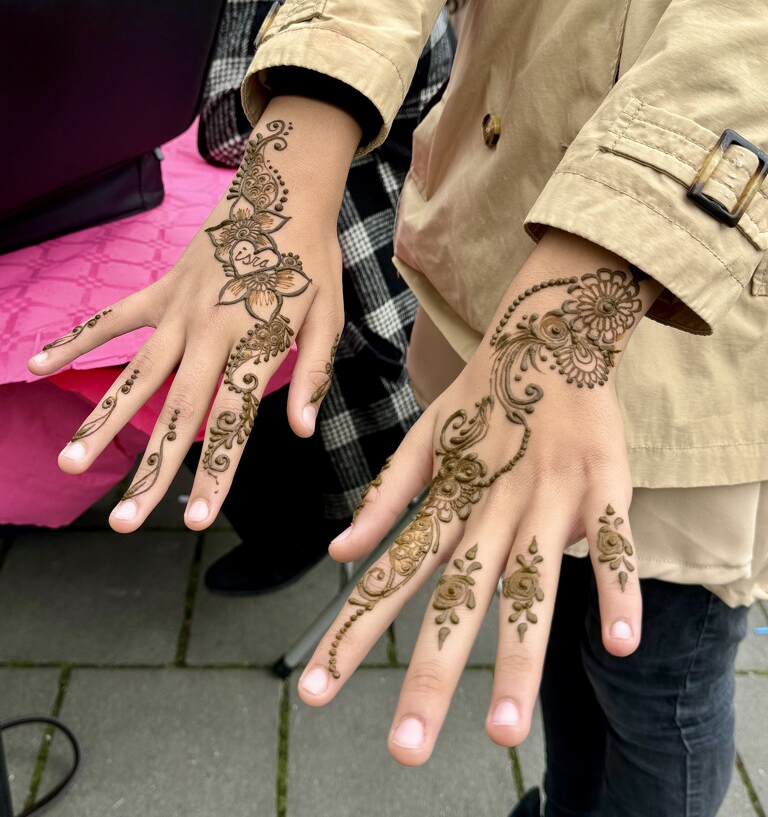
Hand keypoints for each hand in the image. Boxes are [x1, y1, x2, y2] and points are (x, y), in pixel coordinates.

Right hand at [28, 98, 359, 532]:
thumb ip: (315, 374)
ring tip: (71, 463)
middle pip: (177, 411)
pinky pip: (114, 318)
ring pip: (135, 375)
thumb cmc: (310, 259)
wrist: (284, 190)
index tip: (194, 519)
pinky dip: (76, 339)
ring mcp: (179, 311)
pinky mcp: (162, 289)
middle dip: (151, 470)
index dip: (215, 472)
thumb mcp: (329, 316)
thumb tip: (300, 432)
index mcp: (257, 344)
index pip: (233, 421)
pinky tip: (39, 365)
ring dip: (104, 421)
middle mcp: (211, 333)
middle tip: (122, 523)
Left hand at [296, 230, 659, 764]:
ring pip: (529, 585)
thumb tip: (338, 555)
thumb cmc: (483, 397)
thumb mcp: (423, 441)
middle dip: (430, 674)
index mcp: (445, 502)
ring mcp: (546, 500)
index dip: (351, 632)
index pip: (390, 576)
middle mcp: (489, 510)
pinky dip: (616, 588)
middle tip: (406, 750)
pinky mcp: (601, 488)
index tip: (314, 691)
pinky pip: (610, 544)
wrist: (547, 333)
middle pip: (456, 599)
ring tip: (504, 731)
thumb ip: (385, 499)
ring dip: (518, 658)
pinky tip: (619, 642)